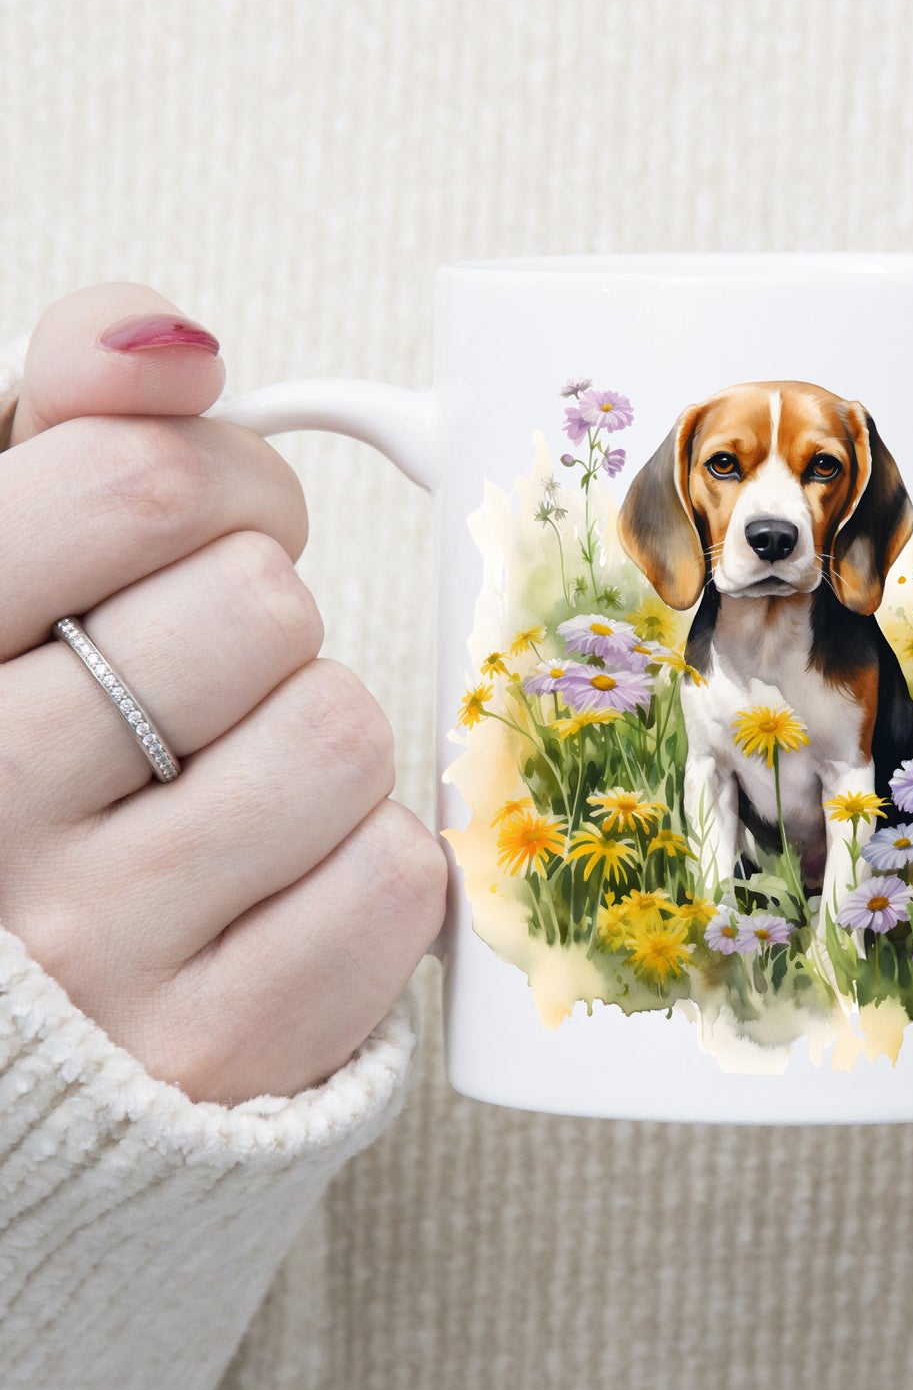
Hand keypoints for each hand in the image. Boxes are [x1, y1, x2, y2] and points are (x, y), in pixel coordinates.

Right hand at [0, 283, 444, 1103]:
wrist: (32, 1016)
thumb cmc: (29, 750)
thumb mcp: (4, 569)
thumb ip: (71, 427)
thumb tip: (173, 339)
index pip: (136, 486)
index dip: (224, 483)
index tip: (211, 526)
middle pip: (261, 607)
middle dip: (264, 617)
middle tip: (212, 674)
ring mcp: (97, 951)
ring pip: (340, 733)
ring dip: (317, 739)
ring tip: (232, 784)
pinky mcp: (220, 1050)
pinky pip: (396, 878)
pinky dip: (366, 863)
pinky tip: (276, 883)